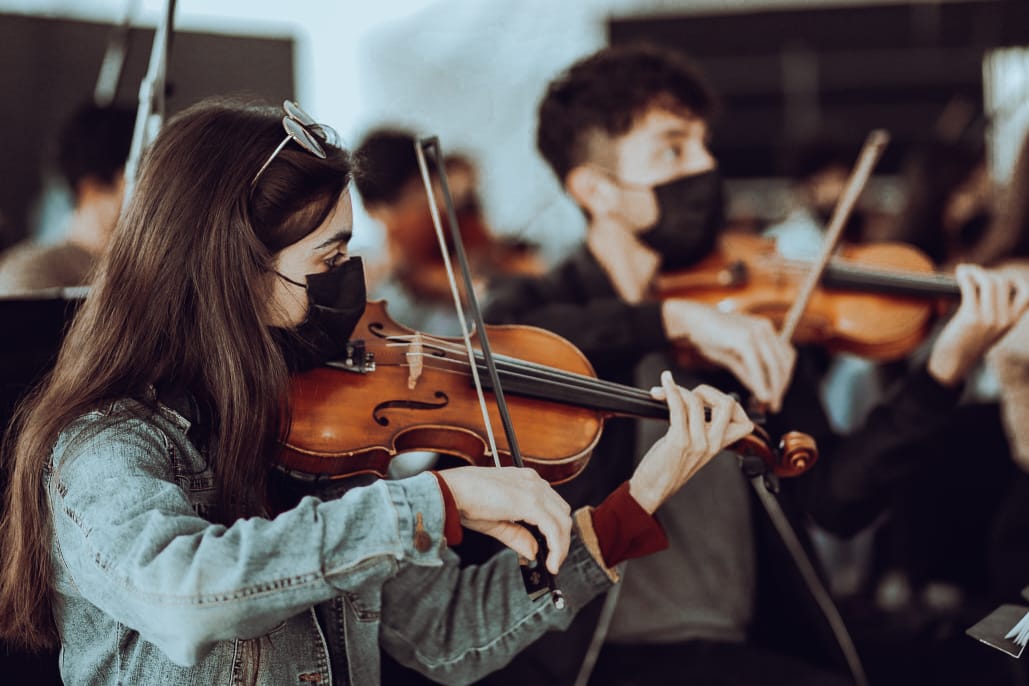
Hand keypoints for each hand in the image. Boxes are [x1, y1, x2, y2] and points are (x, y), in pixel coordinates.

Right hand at [437, 466, 571, 573]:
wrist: (450, 491)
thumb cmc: (465, 500)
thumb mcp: (497, 522)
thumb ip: (518, 536)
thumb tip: (534, 552)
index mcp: (525, 480)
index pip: (552, 504)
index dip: (555, 528)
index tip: (550, 548)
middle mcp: (533, 481)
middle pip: (561, 512)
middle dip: (562, 538)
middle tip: (553, 559)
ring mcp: (533, 490)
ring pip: (562, 521)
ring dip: (561, 546)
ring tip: (552, 564)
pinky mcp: (530, 502)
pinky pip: (553, 529)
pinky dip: (556, 548)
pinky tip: (550, 562)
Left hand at [628, 371, 754, 513]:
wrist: (652, 490)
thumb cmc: (667, 468)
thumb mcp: (693, 449)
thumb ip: (702, 430)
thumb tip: (697, 401)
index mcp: (718, 446)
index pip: (745, 422)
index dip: (730, 404)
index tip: (708, 400)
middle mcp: (711, 444)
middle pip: (728, 404)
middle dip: (706, 390)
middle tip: (686, 395)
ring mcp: (697, 443)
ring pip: (697, 401)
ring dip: (677, 390)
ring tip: (664, 391)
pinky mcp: (679, 441)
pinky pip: (678, 408)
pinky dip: (669, 392)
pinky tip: (663, 386)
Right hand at [661, 299, 796, 410]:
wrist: (691, 320)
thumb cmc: (709, 336)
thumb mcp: (733, 356)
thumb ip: (748, 371)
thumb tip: (761, 391)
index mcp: (765, 330)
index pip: (786, 356)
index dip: (785, 378)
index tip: (777, 396)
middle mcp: (765, 329)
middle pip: (783, 362)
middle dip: (781, 387)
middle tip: (774, 405)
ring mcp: (756, 332)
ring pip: (774, 365)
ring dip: (774, 387)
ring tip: (769, 403)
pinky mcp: (744, 338)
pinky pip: (757, 365)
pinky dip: (761, 383)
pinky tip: (760, 395)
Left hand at [928, 264, 1028, 385]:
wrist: (952, 365)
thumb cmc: (966, 344)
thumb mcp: (990, 331)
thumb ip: (996, 313)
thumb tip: (988, 285)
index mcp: (1011, 322)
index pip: (1027, 295)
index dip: (1015, 281)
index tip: (999, 277)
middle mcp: (1004, 320)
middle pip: (1003, 282)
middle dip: (987, 273)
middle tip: (973, 273)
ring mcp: (989, 319)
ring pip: (989, 282)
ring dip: (976, 271)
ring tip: (965, 271)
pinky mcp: (970, 318)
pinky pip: (970, 288)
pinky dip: (965, 276)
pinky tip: (959, 274)